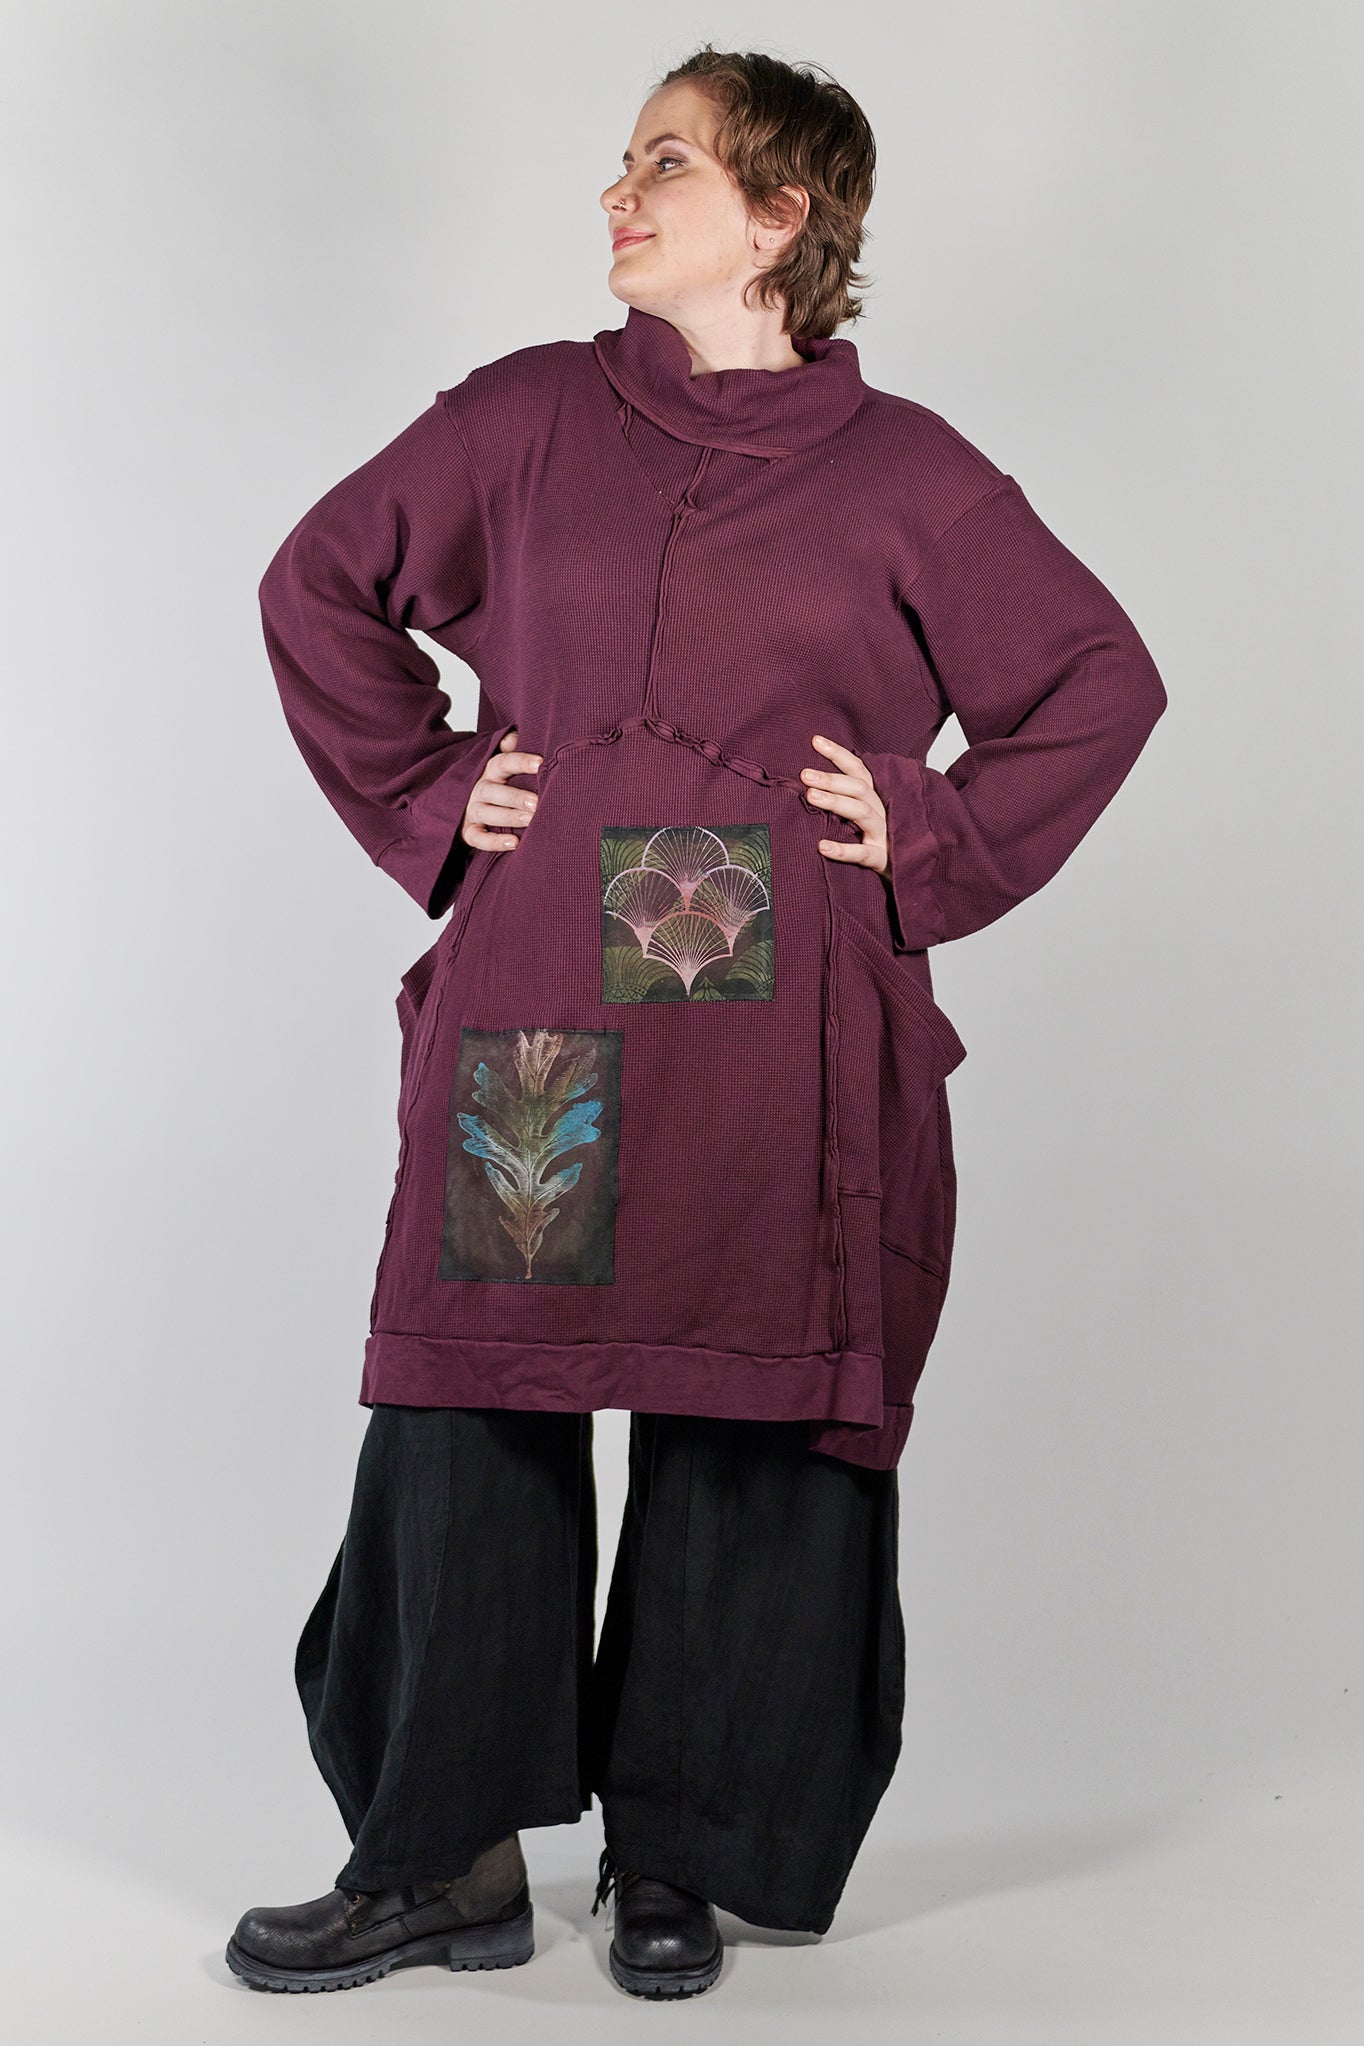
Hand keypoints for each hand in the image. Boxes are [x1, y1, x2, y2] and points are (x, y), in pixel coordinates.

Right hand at [460, 728, 541, 852]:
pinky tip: (514, 843)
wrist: (462, 804)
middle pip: (493, 790)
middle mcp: (478, 789)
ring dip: (508, 816)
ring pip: (487, 813)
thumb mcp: (501, 763)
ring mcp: (471, 810)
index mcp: (489, 771)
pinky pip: (478, 838)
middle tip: (536, 802)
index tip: (540, 763)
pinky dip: (493, 842)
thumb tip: (514, 737)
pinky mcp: (468, 831)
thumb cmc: (496, 783)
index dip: (520, 761)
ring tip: (529, 820)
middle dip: (515, 796)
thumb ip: (509, 750)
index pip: (502, 762)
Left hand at [801, 734, 888, 875]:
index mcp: (875, 799)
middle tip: (805, 774)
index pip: (859, 770)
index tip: (815, 740)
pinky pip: (863, 853)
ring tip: (810, 796)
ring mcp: (884, 835)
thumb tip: (809, 783)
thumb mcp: (863, 816)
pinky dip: (843, 850)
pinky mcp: (882, 859)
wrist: (905, 874)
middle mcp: (882, 812)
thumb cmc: (877, 842)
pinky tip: (822, 846)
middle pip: (859, 789)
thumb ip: (844, 800)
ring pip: (862, 813)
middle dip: (831, 779)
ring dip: (836, 802)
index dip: (838, 754)